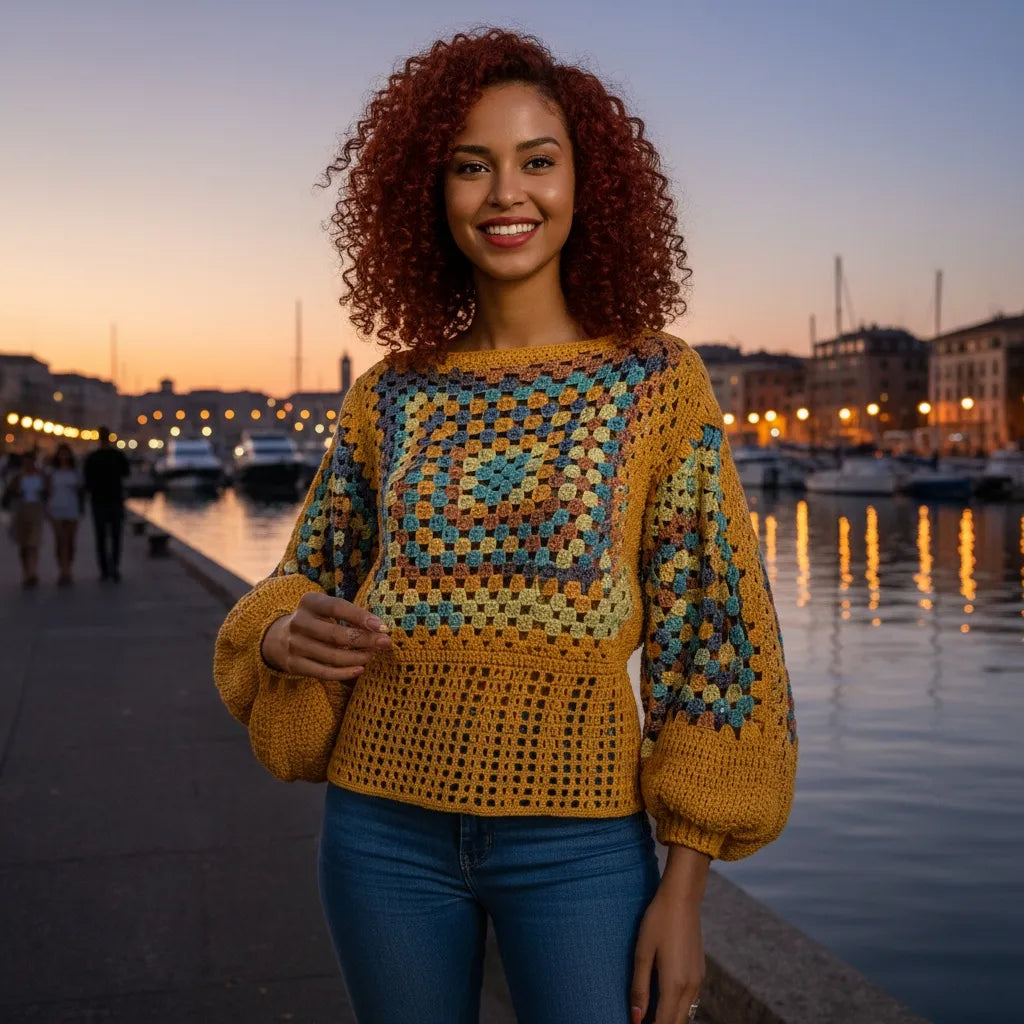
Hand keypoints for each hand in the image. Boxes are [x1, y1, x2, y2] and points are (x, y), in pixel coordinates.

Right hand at [260, 591, 389, 681]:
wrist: (279, 638)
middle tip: (385, 643)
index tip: (382, 626)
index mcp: (309, 602)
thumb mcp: (326, 610)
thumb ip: (349, 615)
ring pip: (332, 656)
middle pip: (336, 634)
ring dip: (357, 657)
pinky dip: (344, 673)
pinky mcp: (294, 664)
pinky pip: (323, 672)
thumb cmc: (316, 621)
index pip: (337, 607)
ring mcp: (295, 645)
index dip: (360, 616)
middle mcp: (299, 622)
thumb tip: (379, 629)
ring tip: (372, 655)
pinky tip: (360, 669)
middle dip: (364, 640)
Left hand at [631, 846, 708, 1023]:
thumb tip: (636, 1018)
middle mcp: (691, 987)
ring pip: (686, 1013)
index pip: (663, 1023)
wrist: (682, 898)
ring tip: (649, 1015)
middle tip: (641, 1022)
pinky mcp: (700, 971)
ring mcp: (698, 979)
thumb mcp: (642, 953)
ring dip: (669, 1018)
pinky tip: (663, 1000)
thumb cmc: (658, 922)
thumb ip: (640, 988)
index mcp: (675, 984)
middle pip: (677, 1022)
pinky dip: (677, 1007)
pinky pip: (690, 1000)